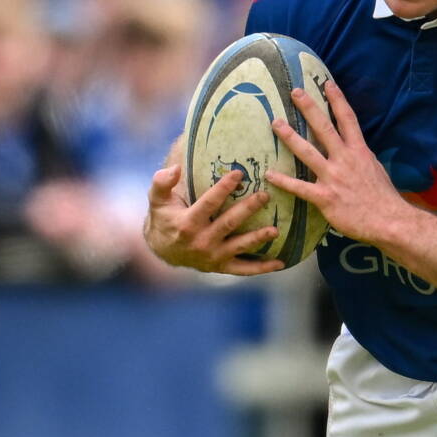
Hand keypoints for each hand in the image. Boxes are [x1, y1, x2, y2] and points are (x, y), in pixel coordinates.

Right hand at [143, 137, 285, 274]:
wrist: (163, 251)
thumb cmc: (164, 218)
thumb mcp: (157, 199)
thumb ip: (162, 182)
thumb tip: (176, 167)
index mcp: (188, 223)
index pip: (209, 203)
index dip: (224, 188)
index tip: (239, 174)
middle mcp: (202, 241)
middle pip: (229, 223)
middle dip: (248, 209)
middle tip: (265, 196)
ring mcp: (213, 256)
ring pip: (239, 246)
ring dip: (258, 238)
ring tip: (275, 230)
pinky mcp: (222, 267)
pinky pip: (244, 269)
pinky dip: (262, 268)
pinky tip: (280, 263)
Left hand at [267, 82, 406, 243]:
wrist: (388, 221)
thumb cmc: (383, 197)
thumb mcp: (376, 169)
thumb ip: (362, 157)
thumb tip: (356, 148)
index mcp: (359, 151)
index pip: (348, 119)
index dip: (337, 100)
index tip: (327, 84)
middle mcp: (345, 159)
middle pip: (324, 128)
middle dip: (309, 108)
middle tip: (295, 92)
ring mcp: (333, 177)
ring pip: (308, 152)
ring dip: (290, 137)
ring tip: (276, 124)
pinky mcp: (325, 197)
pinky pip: (300, 187)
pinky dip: (283, 181)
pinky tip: (269, 174)